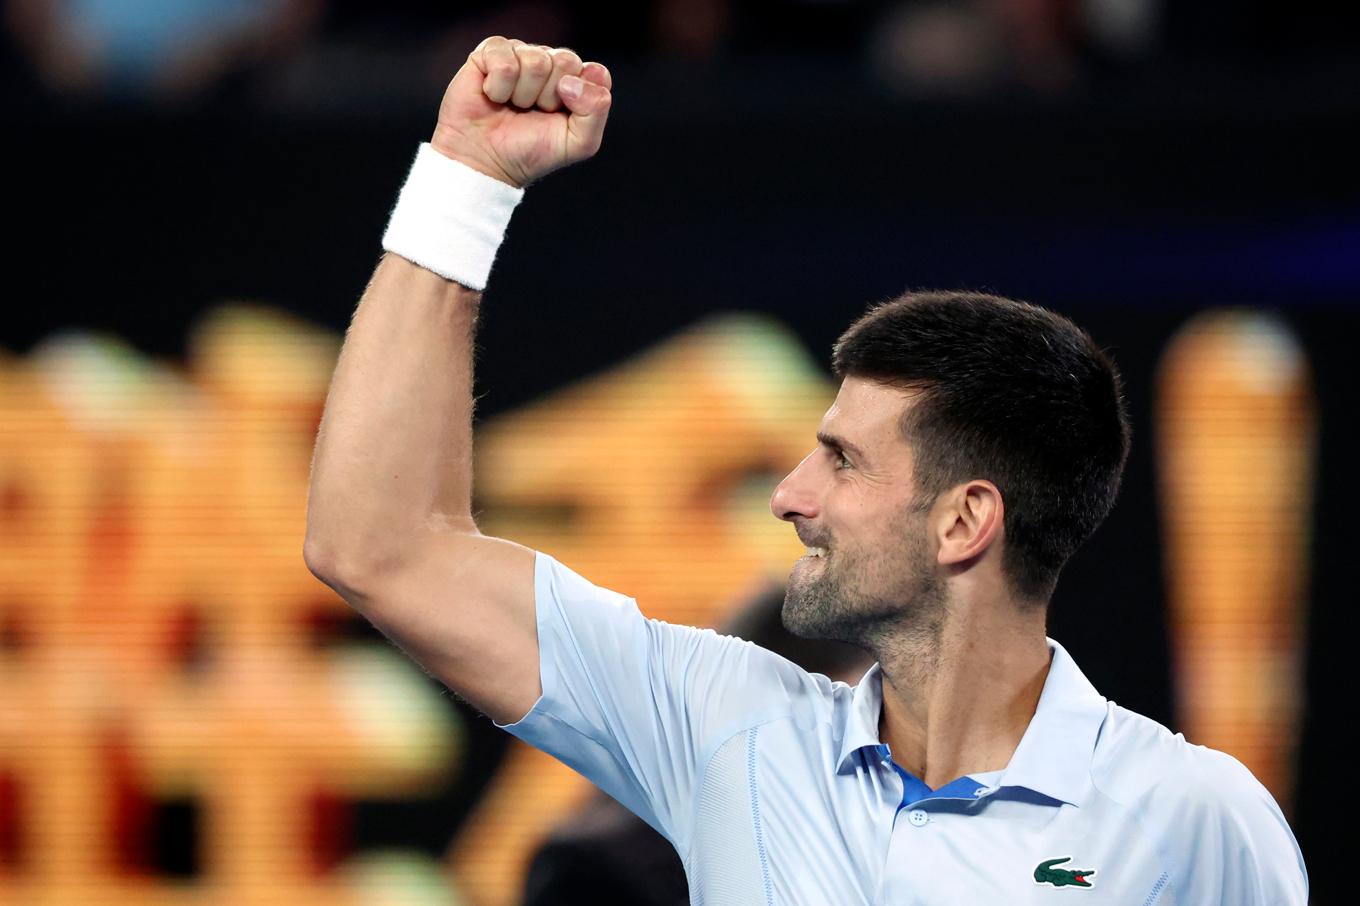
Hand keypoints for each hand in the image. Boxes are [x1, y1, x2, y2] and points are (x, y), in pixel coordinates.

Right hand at [430, 37, 612, 187]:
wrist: (485, 162)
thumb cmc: (530, 152)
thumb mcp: (578, 143)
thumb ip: (596, 110)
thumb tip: (571, 81)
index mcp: (575, 81)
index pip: (596, 73)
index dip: (580, 98)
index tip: (561, 117)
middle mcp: (550, 63)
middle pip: (566, 61)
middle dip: (549, 96)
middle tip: (533, 112)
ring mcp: (520, 54)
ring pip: (536, 60)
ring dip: (523, 95)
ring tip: (512, 107)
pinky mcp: (490, 52)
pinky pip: (505, 60)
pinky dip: (498, 87)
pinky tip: (493, 96)